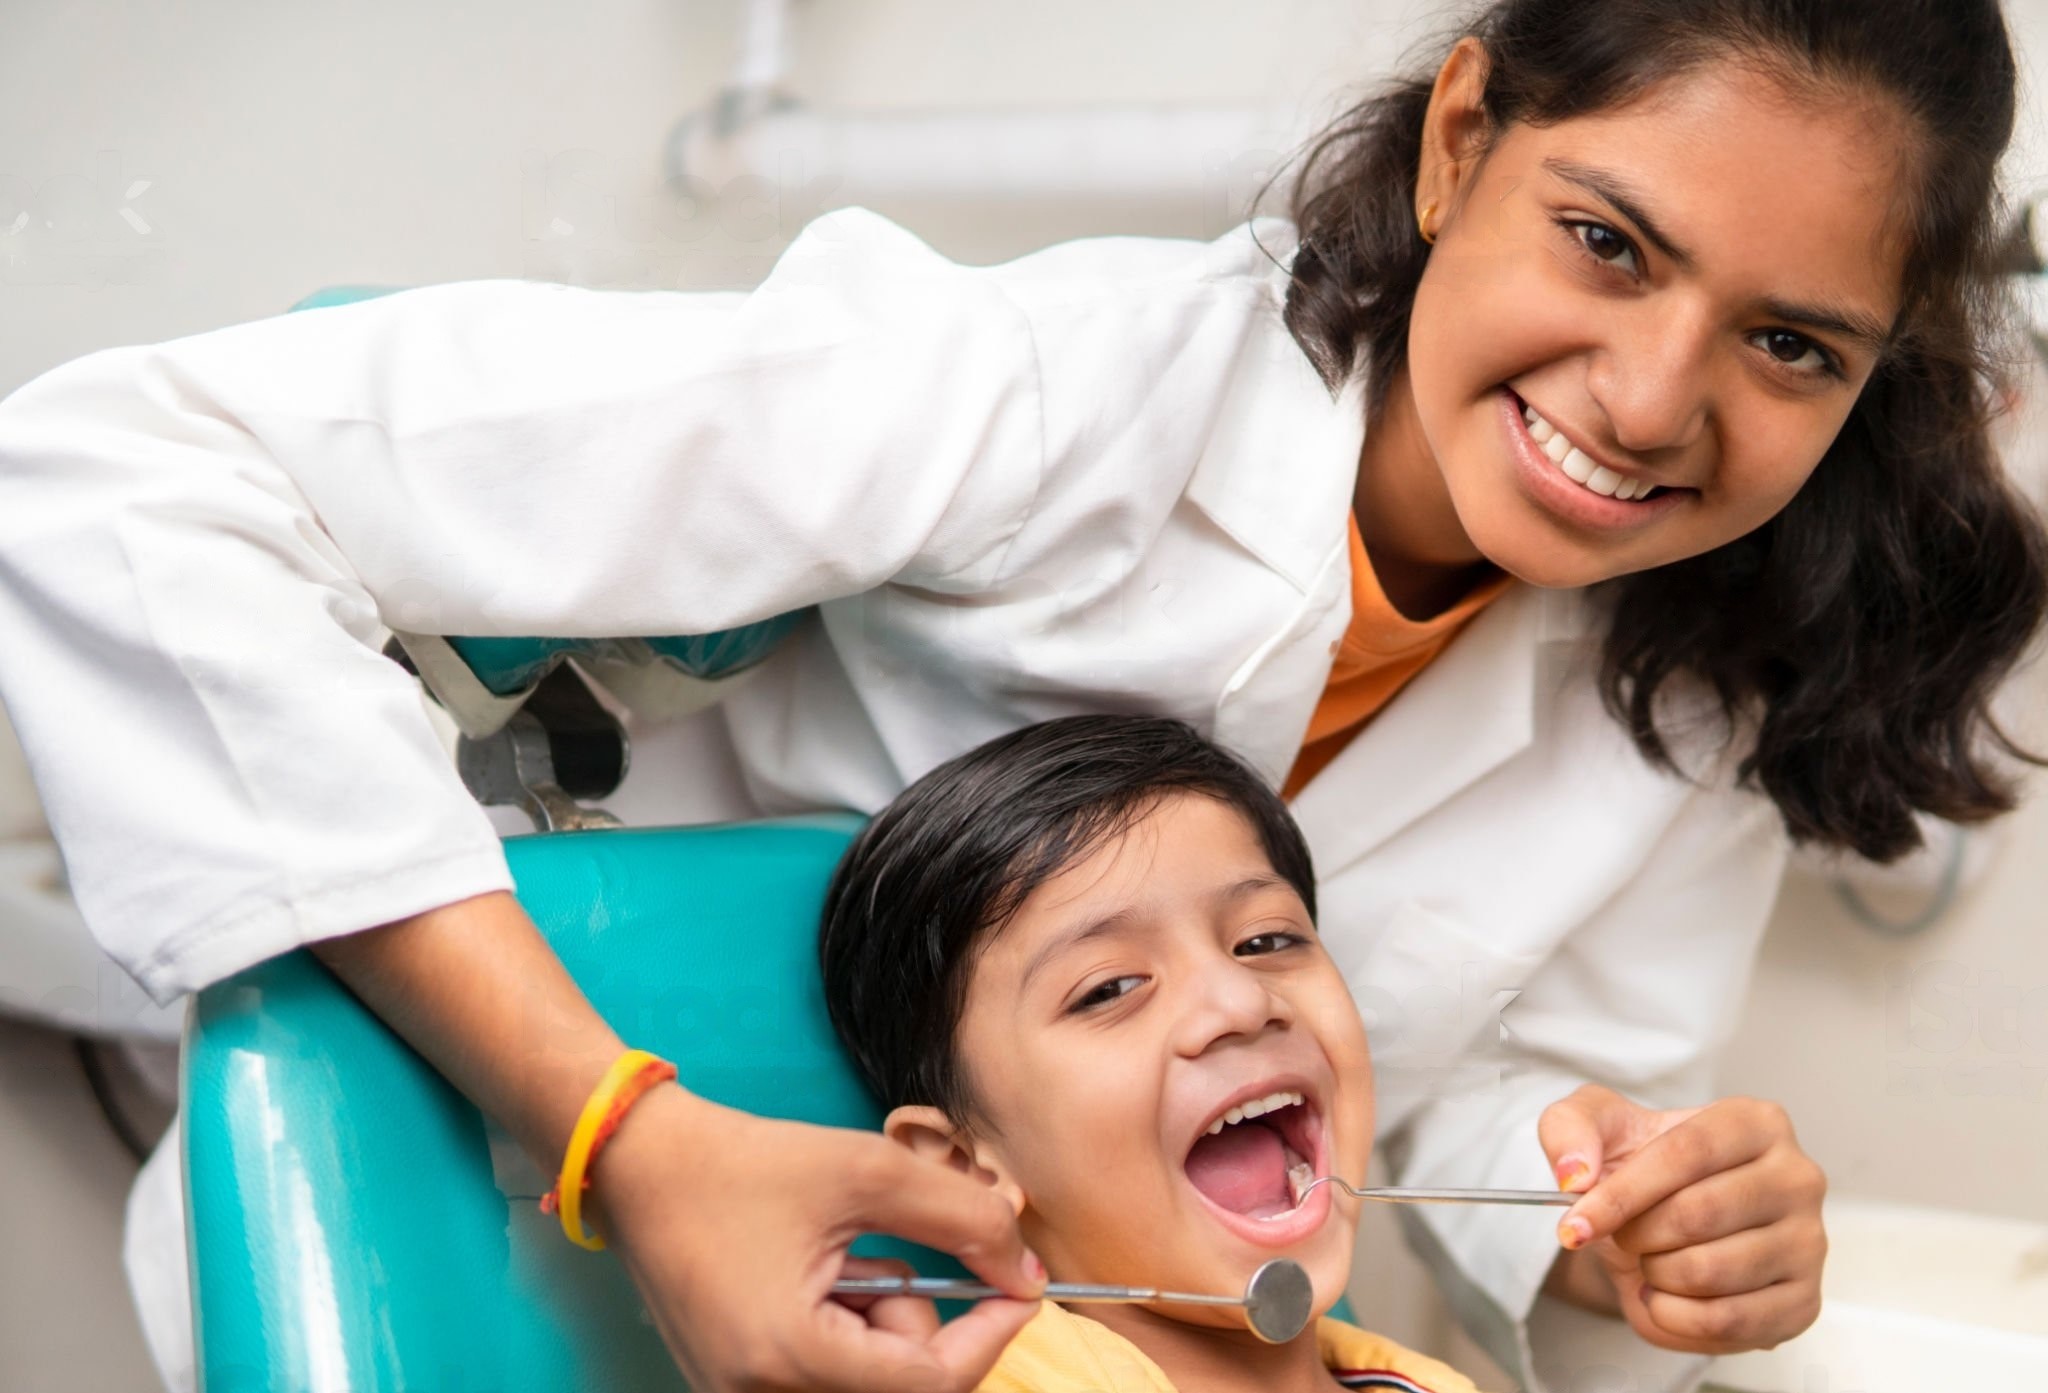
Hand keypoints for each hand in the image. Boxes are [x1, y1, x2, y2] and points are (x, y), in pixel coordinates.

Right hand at [594, 1084, 1043, 1392]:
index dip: (988, 1335)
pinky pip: (825, 1380)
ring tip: (838, 1258)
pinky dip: (846, 1336)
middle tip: (887, 1253)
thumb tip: (1024, 1273)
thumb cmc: (743, 1164)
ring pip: (865, 1386)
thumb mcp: (866, 1172)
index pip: (930, 1383)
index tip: (1018, 1288)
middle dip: (918, 1324)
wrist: (639, 1164)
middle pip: (900, 1391)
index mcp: (788, 1355)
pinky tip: (816, 1280)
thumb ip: (961, 1220)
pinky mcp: (733, 1388)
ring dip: (881, 1328)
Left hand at [1538, 1085, 1826, 1354]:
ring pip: (1711, 1272)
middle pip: (1699, 1214)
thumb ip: (1570, 1128)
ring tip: (1652, 1261)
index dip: (1623, 1193)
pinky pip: (1728, 1321)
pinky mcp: (1803, 1302)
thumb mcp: (1593, 1127)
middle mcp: (1796, 1178)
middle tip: (1625, 1237)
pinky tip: (1665, 1296)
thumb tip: (1576, 1174)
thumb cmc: (1639, 1167)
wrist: (1659, 1226)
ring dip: (1656, 1274)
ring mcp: (1808, 1243)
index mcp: (1755, 1123)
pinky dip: (1675, 1316)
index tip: (1576, 1223)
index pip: (1687, 1153)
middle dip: (1638, 1235)